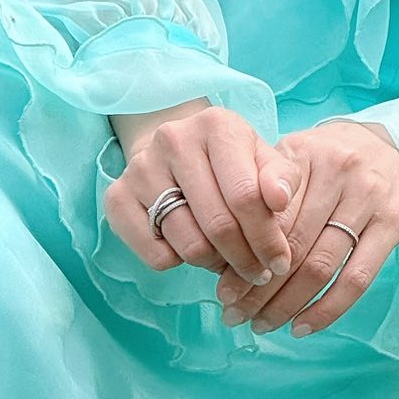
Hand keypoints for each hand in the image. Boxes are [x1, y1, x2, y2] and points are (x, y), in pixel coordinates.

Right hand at [102, 105, 303, 287]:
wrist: (176, 149)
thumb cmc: (230, 161)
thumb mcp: (263, 160)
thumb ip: (282, 178)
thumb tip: (279, 199)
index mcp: (216, 126)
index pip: (246, 197)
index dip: (268, 238)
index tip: (280, 262)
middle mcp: (173, 139)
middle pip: (218, 225)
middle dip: (246, 259)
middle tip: (258, 272)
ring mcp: (140, 168)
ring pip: (189, 245)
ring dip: (215, 264)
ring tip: (227, 259)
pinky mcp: (116, 196)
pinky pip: (156, 255)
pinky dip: (179, 263)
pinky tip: (191, 246)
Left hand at [211, 118, 398, 338]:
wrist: (391, 145)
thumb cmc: (328, 159)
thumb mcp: (294, 157)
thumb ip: (263, 193)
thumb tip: (225, 251)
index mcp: (303, 154)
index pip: (267, 216)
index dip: (242, 257)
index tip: (222, 290)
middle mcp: (336, 172)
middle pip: (291, 244)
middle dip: (258, 288)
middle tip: (235, 315)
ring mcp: (367, 198)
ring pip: (320, 265)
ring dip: (287, 304)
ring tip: (263, 324)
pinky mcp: (392, 224)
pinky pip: (356, 277)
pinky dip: (327, 309)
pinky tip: (302, 326)